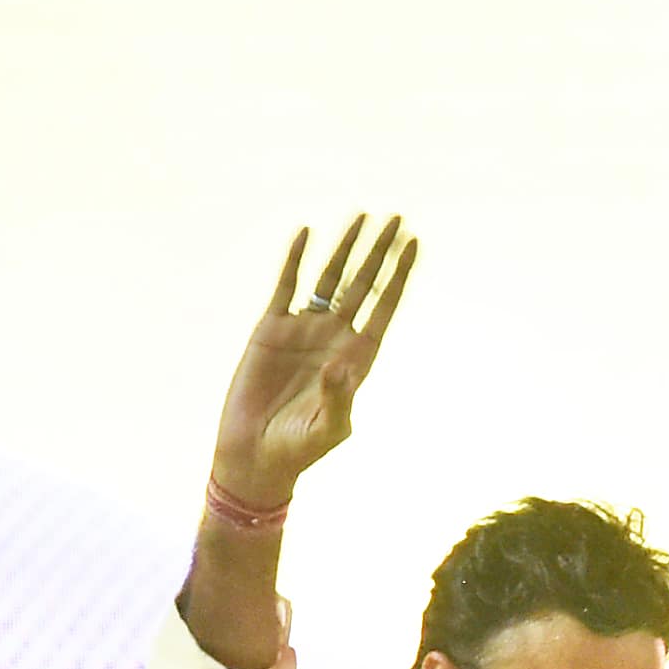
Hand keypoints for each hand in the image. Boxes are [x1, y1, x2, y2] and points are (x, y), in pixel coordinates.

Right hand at [209, 212, 420, 511]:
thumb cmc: (299, 448)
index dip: (400, 274)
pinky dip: (296, 260)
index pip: (385, 305)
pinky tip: (307, 233)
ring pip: (330, 277)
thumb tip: (342, 366)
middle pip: (363, 282)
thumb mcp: (329, 427)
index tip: (414, 243)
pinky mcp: (271, 328)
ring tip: (362, 216)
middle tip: (397, 217)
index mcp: (359, 355)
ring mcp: (304, 329)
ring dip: (345, 247)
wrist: (255, 452)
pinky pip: (286, 285)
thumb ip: (339, 397)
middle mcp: (336, 336)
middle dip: (380, 251)